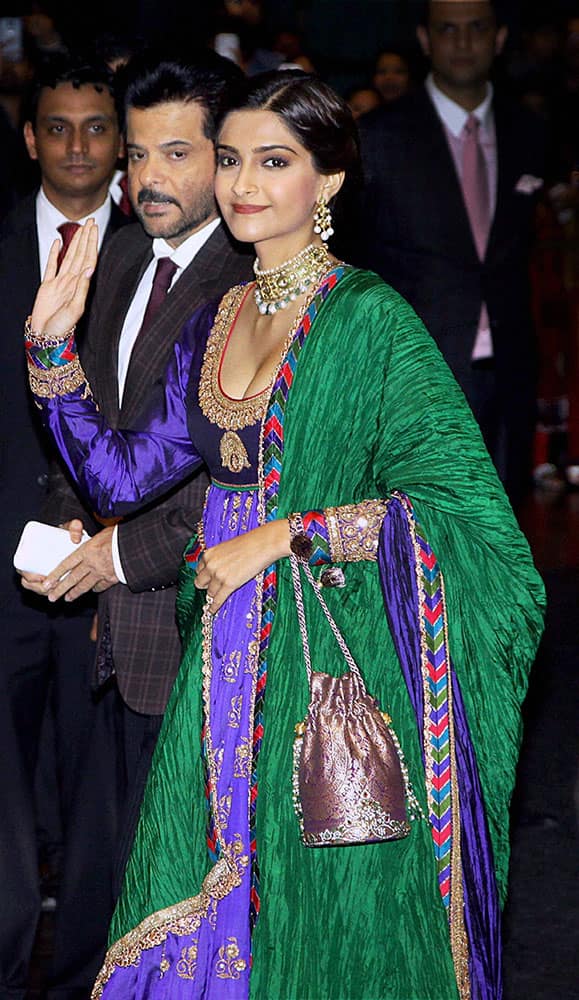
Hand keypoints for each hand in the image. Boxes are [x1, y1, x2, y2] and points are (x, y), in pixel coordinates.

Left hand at [21, 520, 118, 601]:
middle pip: (73, 579)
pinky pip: (100, 586)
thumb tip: (79, 537)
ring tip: (67, 598)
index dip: (55, 575)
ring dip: (75, 593)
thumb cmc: (119, 536)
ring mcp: (101, 573)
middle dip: (61, 589)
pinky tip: (91, 591)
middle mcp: (92, 563)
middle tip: (52, 597)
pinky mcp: (112, 578)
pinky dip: (95, 589)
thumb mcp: (101, 532)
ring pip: (85, 586)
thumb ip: (90, 538)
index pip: (66, 564)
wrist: (136, 546)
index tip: (47, 583)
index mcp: (87, 551)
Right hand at [29, 220, 97, 338]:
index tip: (95, 229)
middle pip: (80, 255)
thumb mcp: (75, 309)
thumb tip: (90, 269)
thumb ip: (82, 288)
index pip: (88, 259)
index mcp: (80, 286)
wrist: (46, 337)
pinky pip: (51, 266)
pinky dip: (54, 254)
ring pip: (68, 257)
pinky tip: (58, 243)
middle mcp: (71, 282)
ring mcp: (59, 283)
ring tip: (79, 228)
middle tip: (90, 221)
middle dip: (85, 238)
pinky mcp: (47, 286)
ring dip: (74, 243)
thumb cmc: (62, 328)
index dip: (91, 244)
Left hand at [195, 520, 289, 612]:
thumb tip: (219, 568)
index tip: (207, 579)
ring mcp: (218, 576)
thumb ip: (219, 559)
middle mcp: (210, 565)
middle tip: (213, 588)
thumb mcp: (228, 548)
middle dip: (206, 586)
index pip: (198, 570)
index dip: (204, 576)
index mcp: (209, 554)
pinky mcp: (229, 585)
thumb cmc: (250, 543)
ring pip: (209, 593)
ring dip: (214, 595)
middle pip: (200, 583)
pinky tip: (212, 611)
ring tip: (218, 598)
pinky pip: (217, 600)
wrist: (262, 544)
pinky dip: (214, 607)